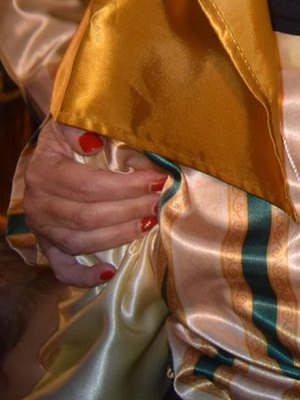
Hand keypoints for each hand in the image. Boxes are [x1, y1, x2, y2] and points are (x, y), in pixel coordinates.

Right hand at [22, 119, 167, 286]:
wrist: (51, 152)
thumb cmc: (70, 136)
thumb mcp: (71, 122)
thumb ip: (80, 127)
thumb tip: (93, 143)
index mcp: (44, 172)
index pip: (88, 185)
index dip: (126, 186)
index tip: (158, 180)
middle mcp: (38, 204)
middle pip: (88, 216)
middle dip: (130, 209)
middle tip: (161, 200)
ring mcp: (42, 229)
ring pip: (81, 241)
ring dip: (119, 235)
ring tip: (150, 222)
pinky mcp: (49, 246)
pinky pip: (62, 268)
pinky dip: (83, 276)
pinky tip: (109, 272)